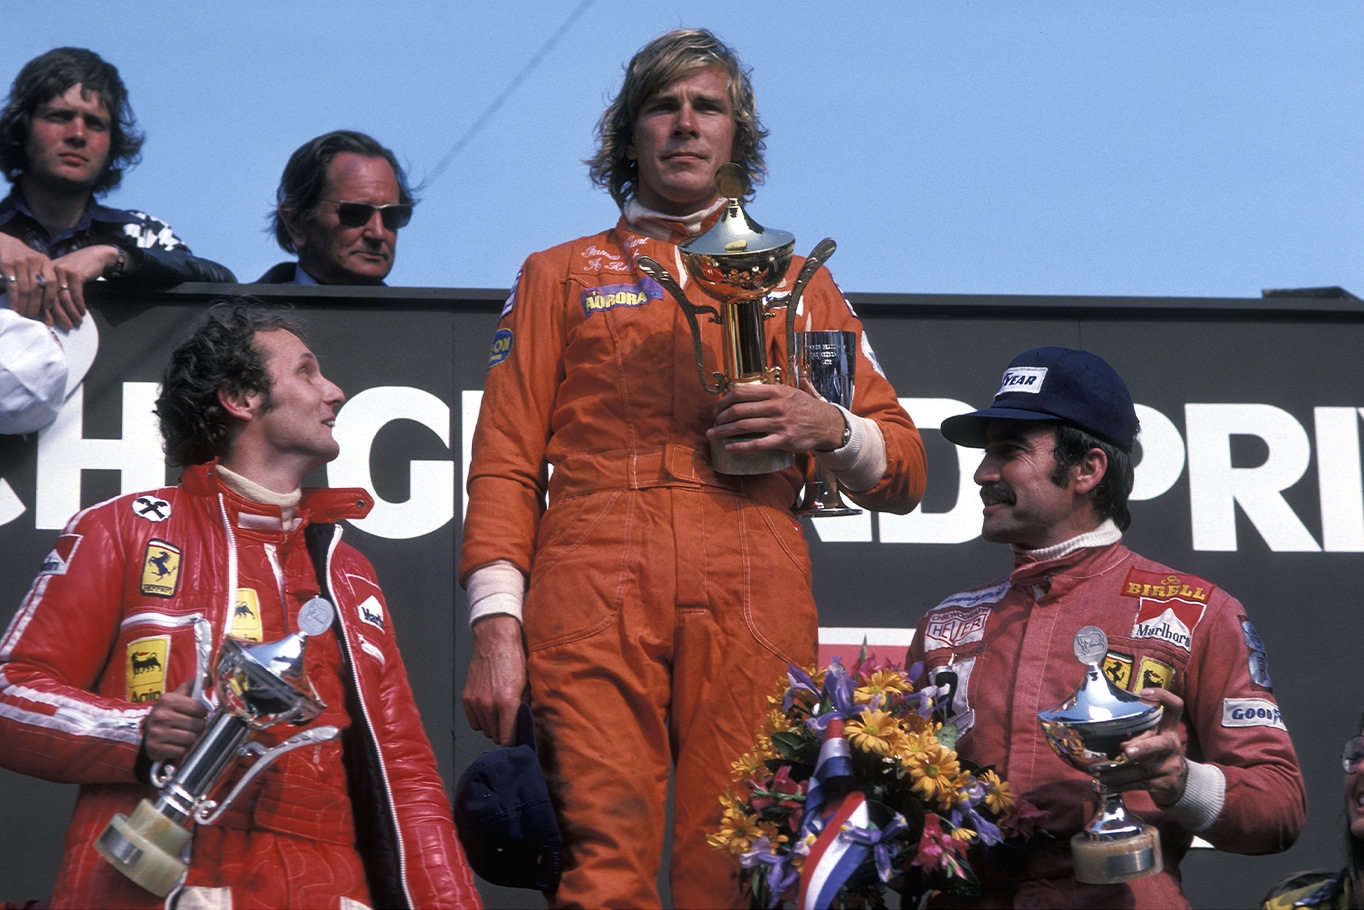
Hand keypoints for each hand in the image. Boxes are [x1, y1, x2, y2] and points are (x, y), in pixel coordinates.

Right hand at [0, 233, 52, 320]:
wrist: (1, 241)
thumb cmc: (20, 259)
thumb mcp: (34, 265)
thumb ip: (41, 281)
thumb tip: (49, 308)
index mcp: (45, 262)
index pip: (53, 282)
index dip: (51, 297)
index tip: (49, 310)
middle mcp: (35, 261)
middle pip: (39, 288)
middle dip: (37, 305)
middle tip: (34, 317)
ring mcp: (21, 261)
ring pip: (26, 289)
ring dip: (25, 305)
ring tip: (24, 314)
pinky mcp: (7, 263)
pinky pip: (13, 285)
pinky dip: (15, 299)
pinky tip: (15, 307)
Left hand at [44, 245, 119, 330]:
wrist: (95, 256)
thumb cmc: (78, 269)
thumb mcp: (62, 277)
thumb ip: (53, 289)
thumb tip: (49, 312)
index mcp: (42, 272)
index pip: (40, 295)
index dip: (45, 311)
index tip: (50, 324)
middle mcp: (49, 270)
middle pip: (51, 298)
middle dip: (59, 315)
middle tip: (66, 327)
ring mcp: (62, 271)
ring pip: (64, 298)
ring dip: (71, 313)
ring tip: (77, 322)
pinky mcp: (75, 273)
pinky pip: (76, 294)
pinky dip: (79, 305)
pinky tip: (82, 312)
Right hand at [142, 681, 208, 763]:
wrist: (148, 734)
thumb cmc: (169, 713)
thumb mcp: (178, 696)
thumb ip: (194, 686)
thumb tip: (212, 673)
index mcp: (167, 700)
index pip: (199, 708)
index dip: (201, 713)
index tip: (196, 714)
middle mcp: (160, 715)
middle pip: (197, 725)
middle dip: (197, 727)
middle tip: (188, 726)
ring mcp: (156, 732)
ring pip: (190, 738)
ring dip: (190, 739)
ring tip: (181, 734)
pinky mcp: (155, 748)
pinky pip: (181, 751)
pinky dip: (181, 749)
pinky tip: (174, 744)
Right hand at [462, 614, 526, 744]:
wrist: (495, 641)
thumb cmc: (515, 661)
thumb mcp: (527, 685)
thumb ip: (524, 709)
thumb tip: (525, 727)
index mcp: (507, 703)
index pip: (507, 739)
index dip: (513, 741)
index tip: (518, 739)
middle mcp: (489, 705)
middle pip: (495, 736)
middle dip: (504, 732)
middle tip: (511, 722)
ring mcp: (475, 702)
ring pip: (484, 730)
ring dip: (492, 726)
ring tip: (500, 713)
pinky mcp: (467, 698)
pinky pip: (474, 722)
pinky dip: (481, 719)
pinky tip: (489, 709)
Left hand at [708, 380, 845, 454]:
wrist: (828, 424)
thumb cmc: (807, 408)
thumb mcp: (792, 390)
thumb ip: (774, 388)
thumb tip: (757, 383)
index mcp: (775, 391)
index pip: (741, 393)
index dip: (724, 401)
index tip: (717, 409)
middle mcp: (776, 405)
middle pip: (738, 410)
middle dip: (720, 417)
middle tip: (713, 423)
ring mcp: (779, 423)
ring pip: (744, 426)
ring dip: (723, 431)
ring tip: (712, 435)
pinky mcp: (783, 440)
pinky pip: (757, 444)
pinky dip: (740, 447)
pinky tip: (728, 448)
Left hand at [1097, 687, 1188, 806]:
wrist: (1179, 787)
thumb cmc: (1157, 759)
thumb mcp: (1151, 744)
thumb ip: (1136, 738)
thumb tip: (1114, 743)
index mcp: (1169, 730)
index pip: (1175, 707)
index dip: (1163, 697)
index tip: (1144, 692)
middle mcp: (1173, 746)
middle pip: (1160, 744)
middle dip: (1142, 747)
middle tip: (1126, 750)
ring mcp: (1173, 766)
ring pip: (1142, 769)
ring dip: (1118, 773)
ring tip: (1099, 773)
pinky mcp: (1168, 784)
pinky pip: (1140, 784)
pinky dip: (1120, 785)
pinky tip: (1107, 785)